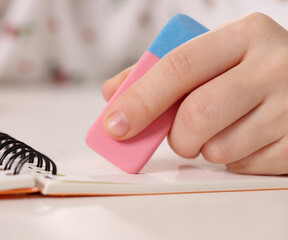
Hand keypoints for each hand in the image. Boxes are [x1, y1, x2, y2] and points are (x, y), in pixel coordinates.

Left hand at [102, 13, 287, 174]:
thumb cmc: (248, 70)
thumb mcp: (213, 56)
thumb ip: (161, 72)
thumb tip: (114, 93)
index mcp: (244, 35)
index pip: (179, 67)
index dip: (141, 99)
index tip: (115, 124)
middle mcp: (273, 66)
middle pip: (197, 115)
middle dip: (175, 136)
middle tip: (176, 136)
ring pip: (218, 148)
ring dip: (204, 148)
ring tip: (221, 129)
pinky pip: (242, 166)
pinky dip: (231, 160)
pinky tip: (246, 138)